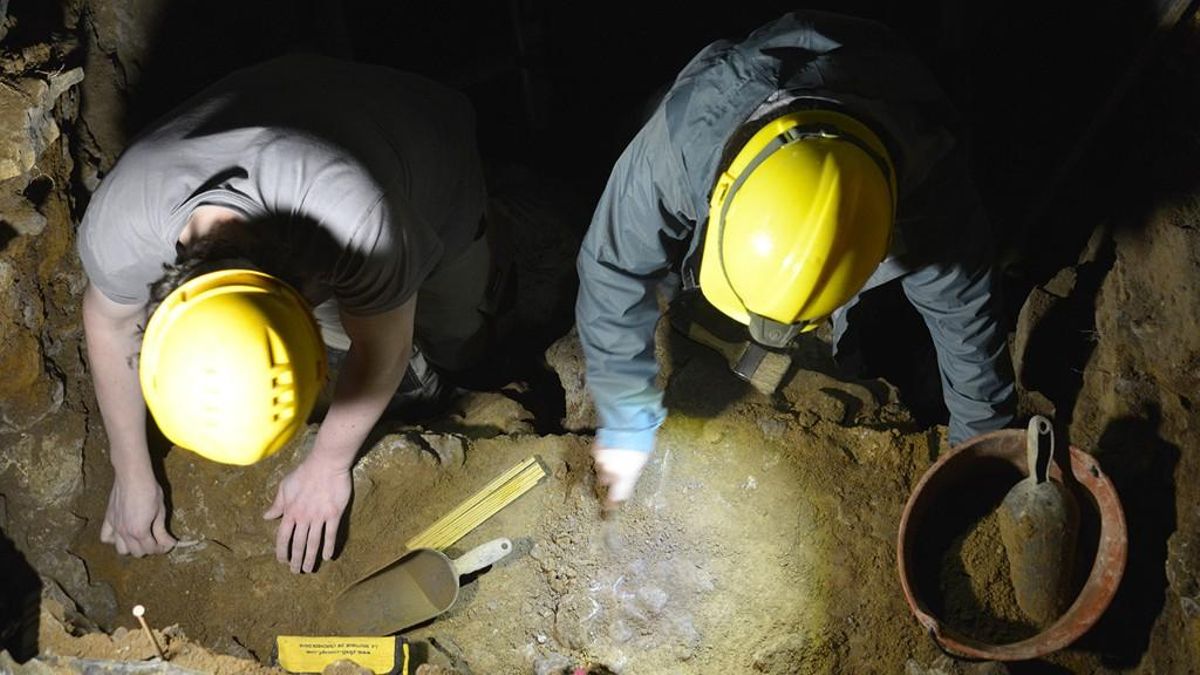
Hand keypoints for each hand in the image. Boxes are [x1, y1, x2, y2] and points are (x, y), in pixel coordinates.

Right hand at [100, 473, 176, 556]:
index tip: (169, 543)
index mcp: (139, 531)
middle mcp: (125, 533)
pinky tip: (123, 533)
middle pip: (137, 552)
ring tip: (141, 538)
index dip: (162, 548)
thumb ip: (161, 530)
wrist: (132, 476)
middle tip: (158, 540)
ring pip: (121, 549)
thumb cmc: (149, 491)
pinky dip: (114, 540)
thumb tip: (168, 544)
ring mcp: (115, 527)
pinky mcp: (108, 519)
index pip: (151, 548)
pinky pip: (106, 537)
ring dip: (132, 547)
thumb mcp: (160, 511)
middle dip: (150, 548)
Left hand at [263, 457, 351, 572]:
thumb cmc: (304, 473)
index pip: (283, 537)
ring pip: (313, 543)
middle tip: (296, 571)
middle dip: (296, 560)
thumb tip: (266, 516)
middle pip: (298, 544)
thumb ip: (277, 504)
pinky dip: (329, 547)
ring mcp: (319, 517)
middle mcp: (303, 518)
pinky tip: (328, 556)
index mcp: (290, 512)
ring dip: (310, 558)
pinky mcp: (334, 514)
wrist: (326, 464)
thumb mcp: (285, 486)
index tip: (282, 561)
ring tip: (309, 569)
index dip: (282, 551)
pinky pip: (331, 534)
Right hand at [592, 445, 650, 509]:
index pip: (615, 498)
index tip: (609, 507)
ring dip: (606, 465)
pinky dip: (603, 454)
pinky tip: (610, 447)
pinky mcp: (595, 450)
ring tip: (616, 455)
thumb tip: (629, 477)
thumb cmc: (640, 443)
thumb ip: (632, 473)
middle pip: (605, 481)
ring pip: (601, 468)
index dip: (611, 504)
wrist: (629, 425)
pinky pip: (598, 456)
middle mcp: (610, 472)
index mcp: (623, 478)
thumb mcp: (641, 462)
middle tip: (618, 469)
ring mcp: (601, 461)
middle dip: (610, 477)